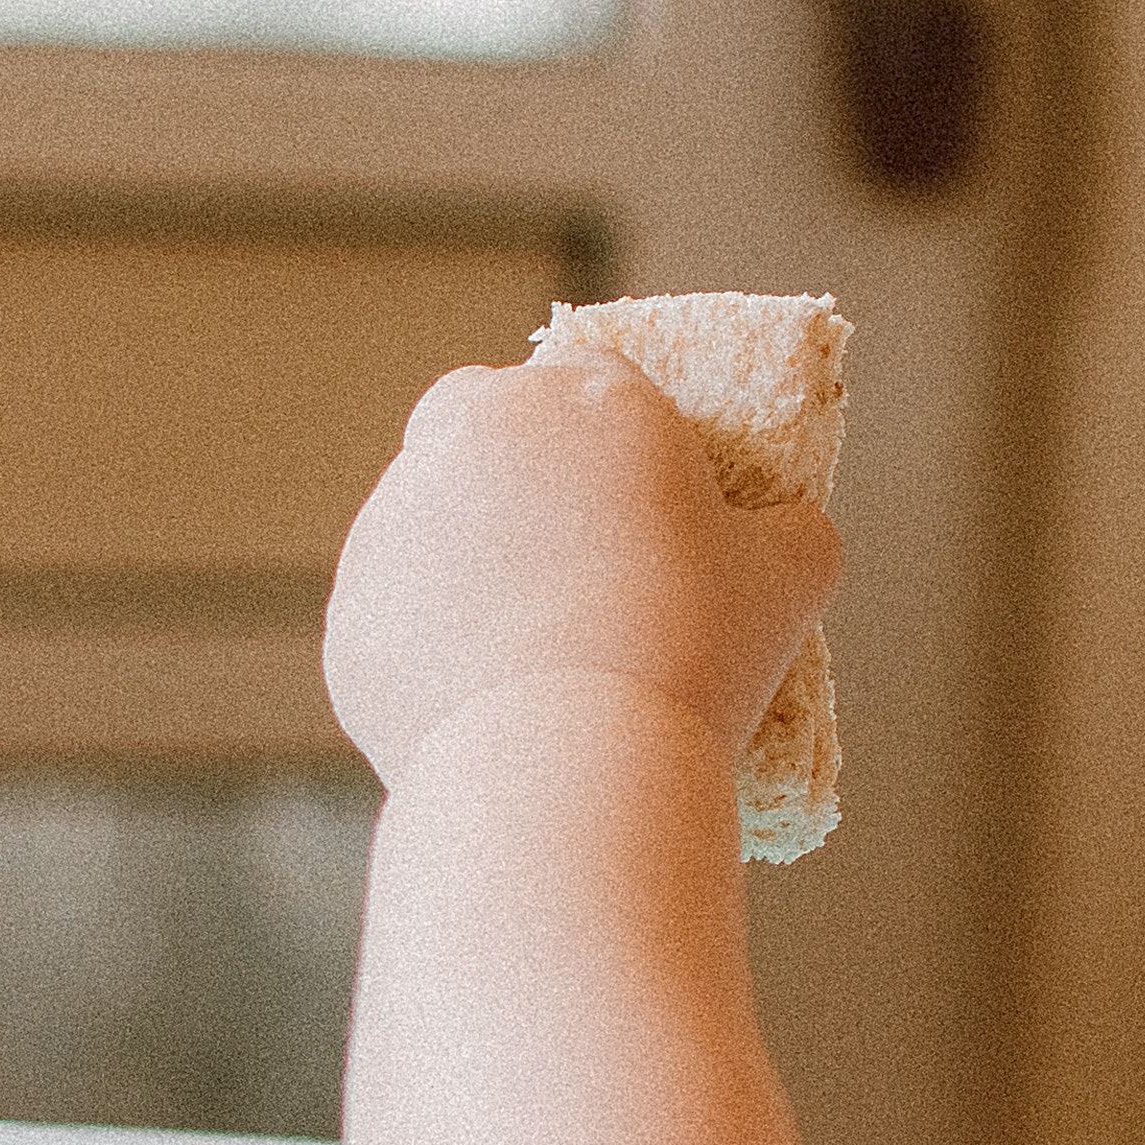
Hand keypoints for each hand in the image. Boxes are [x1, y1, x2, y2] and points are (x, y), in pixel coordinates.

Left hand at [322, 345, 841, 790]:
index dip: (617, 439)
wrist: (569, 764)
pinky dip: (430, 648)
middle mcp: (474, 434)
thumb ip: (791, 528)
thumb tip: (788, 527)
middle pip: (483, 423)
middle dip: (516, 470)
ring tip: (531, 650)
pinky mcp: (352, 612)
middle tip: (570, 561)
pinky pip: (396, 617)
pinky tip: (484, 702)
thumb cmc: (695, 651)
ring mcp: (395, 521)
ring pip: (427, 520)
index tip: (640, 506)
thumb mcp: (791, 579)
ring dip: (466, 559)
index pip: (593, 380)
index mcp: (586, 395)